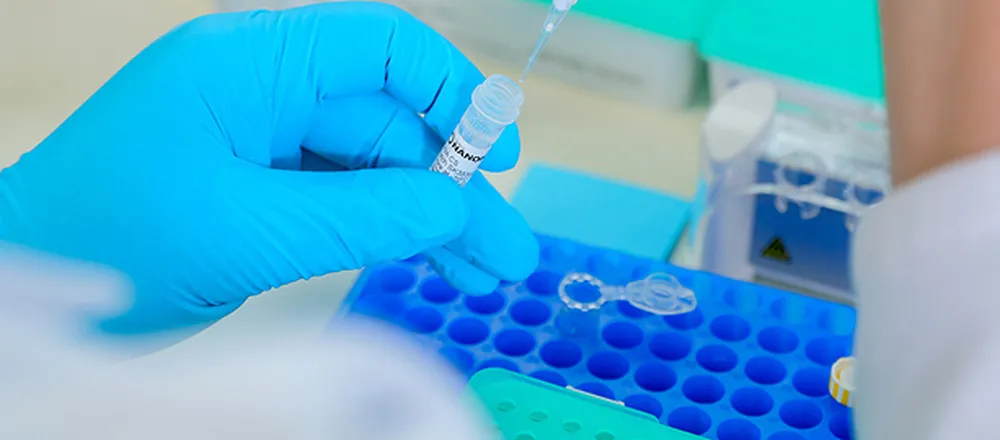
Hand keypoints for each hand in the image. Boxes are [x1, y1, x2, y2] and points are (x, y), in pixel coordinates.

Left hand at [0, 2, 537, 345]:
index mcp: (253, 62)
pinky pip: (347, 202)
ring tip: (488, 275)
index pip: (379, 46)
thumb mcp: (248, 230)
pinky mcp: (266, 189)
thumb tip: (458, 206)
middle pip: (389, 125)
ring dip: (432, 221)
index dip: (451, 90)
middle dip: (454, 188)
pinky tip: (438, 265)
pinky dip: (391, 235)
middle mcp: (268, 91)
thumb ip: (363, 215)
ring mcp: (268, 143)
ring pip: (375, 171)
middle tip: (511, 253)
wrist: (23, 281)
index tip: (500, 150)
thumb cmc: (114, 241)